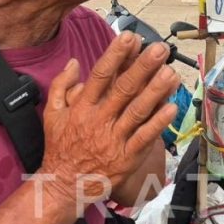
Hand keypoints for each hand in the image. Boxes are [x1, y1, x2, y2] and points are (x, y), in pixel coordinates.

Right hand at [39, 32, 178, 204]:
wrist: (63, 185)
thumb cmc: (60, 148)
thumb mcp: (51, 114)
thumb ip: (61, 86)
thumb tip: (74, 62)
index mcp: (82, 108)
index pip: (101, 75)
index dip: (116, 55)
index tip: (129, 37)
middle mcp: (99, 120)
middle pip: (124, 89)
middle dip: (143, 66)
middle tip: (160, 49)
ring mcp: (114, 139)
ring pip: (138, 111)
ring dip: (156, 91)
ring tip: (171, 72)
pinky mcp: (126, 158)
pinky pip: (144, 137)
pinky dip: (158, 123)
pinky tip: (171, 107)